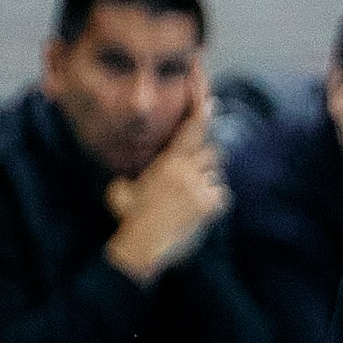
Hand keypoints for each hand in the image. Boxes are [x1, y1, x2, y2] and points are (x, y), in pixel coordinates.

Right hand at [103, 99, 227, 280]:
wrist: (142, 245)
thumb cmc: (130, 219)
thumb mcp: (120, 192)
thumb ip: (127, 179)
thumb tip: (123, 179)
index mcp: (167, 162)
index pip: (190, 129)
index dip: (201, 110)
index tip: (210, 97)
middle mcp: (186, 170)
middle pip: (212, 152)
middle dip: (207, 162)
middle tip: (193, 178)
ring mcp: (200, 186)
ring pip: (216, 175)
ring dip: (207, 184)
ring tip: (187, 203)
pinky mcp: (210, 204)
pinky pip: (221, 195)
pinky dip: (213, 202)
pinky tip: (196, 214)